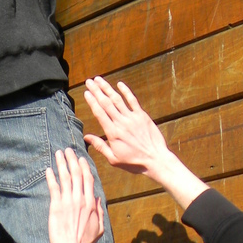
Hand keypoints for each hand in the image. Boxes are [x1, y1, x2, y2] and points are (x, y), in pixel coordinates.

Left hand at [46, 147, 102, 242]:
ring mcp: (67, 202)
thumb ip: (100, 211)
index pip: (88, 179)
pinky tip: (48, 170)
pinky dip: (51, 177)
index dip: (84, 167)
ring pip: (65, 178)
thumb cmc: (86, 242)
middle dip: (72, 160)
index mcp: (91, 203)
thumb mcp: (99, 227)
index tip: (81, 158)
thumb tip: (98, 198)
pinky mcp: (56, 207)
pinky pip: (54, 188)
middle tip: (68, 150)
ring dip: (61, 164)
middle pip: (76, 174)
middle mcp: (79, 199)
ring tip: (58, 153)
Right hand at [83, 76, 207, 208]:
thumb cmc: (134, 162)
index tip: (86, 93)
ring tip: (99, 80)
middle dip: (96, 91)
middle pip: (106, 103)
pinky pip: (133, 101)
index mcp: (113, 133)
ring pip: (117, 99)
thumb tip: (86, 137)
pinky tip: (120, 84)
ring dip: (107, 88)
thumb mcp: (114, 159)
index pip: (99, 113)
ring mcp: (132, 118)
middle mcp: (121, 123)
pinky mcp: (142, 116)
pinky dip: (126, 91)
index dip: (92, 101)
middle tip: (89, 82)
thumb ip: (100, 146)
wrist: (155, 160)